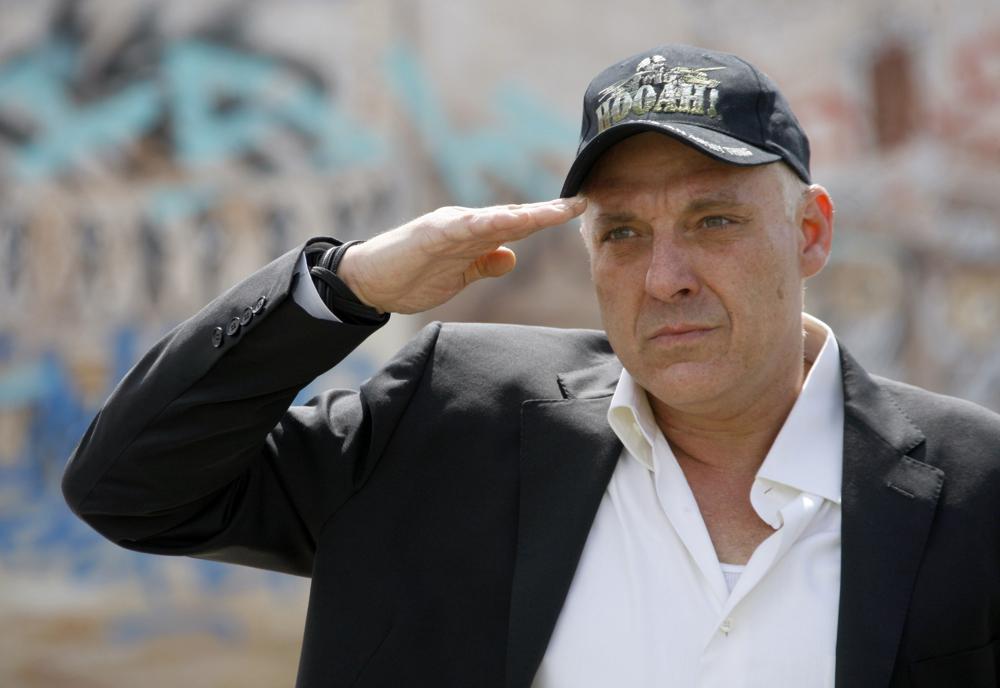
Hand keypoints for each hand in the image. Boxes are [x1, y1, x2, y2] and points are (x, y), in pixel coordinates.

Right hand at [336, 197, 586, 313]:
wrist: (370, 281)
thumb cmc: (412, 276)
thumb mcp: (459, 275)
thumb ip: (484, 264)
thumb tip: (511, 257)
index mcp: (475, 235)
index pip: (518, 225)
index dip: (547, 219)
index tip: (578, 211)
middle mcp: (466, 225)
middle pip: (513, 217)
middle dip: (546, 213)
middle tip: (578, 204)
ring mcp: (448, 228)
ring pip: (493, 219)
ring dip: (524, 215)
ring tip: (552, 212)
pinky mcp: (429, 236)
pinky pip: (460, 228)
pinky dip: (482, 224)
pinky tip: (503, 222)